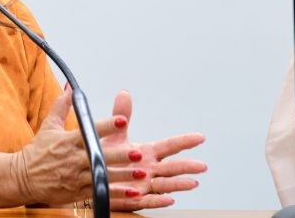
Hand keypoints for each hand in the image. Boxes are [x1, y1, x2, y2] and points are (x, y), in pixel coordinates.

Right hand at [10, 87, 158, 205]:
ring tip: (141, 172)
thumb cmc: (37, 151)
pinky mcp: (78, 192)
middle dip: (119, 155)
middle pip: (100, 156)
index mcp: (68, 140)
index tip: (122, 121)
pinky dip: (117, 193)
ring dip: (123, 175)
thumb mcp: (48, 126)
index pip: (90, 130)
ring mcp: (77, 177)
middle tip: (137, 152)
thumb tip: (70, 88)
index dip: (107, 126)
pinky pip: (100, 192)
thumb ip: (61, 106)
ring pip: (103, 176)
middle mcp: (74, 158)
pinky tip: (133, 192)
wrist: (23, 177)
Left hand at [102, 90, 207, 210]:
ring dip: (179, 184)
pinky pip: (148, 201)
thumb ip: (121, 115)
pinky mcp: (134, 199)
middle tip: (202, 165)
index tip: (200, 137)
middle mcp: (149, 170)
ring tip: (192, 183)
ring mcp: (144, 185)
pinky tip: (169, 199)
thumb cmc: (107, 156)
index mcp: (147, 154)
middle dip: (186, 166)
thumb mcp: (114, 134)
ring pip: (164, 184)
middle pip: (171, 167)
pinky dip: (159, 200)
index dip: (184, 141)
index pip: (169, 146)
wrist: (93, 176)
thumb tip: (124, 94)